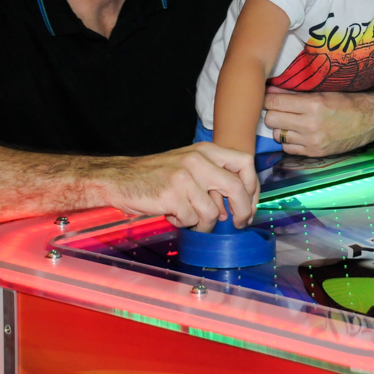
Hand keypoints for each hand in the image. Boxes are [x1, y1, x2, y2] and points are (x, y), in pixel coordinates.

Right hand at [107, 142, 258, 231]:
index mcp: (205, 150)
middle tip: (239, 223)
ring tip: (190, 218)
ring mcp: (184, 177)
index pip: (245, 163)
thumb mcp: (189, 164)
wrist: (120, 178)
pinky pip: (191, 219)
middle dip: (243, 210)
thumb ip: (214, 177)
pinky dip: (184, 223)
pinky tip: (172, 214)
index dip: (253, 187)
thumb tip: (239, 205)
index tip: (250, 205)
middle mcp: (197, 160)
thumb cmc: (157, 175)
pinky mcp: (172, 195)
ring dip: (204, 223)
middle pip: (236, 187)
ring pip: (212, 211)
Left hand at [262, 86, 373, 156]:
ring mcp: (312, 141)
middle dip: (271, 111)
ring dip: (279, 127)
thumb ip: (295, 92)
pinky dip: (288, 140)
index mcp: (313, 105)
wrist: (370, 120)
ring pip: (277, 134)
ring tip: (288, 120)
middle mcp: (311, 125)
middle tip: (277, 107)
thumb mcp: (323, 91)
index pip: (274, 102)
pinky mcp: (314, 153)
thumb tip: (270, 88)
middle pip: (271, 119)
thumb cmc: (348, 100)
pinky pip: (287, 147)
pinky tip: (296, 132)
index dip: (267, 97)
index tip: (267, 95)